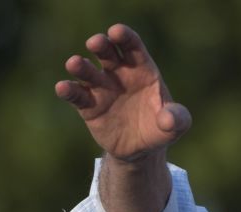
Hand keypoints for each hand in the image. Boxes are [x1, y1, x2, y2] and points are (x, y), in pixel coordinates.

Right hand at [54, 24, 191, 161]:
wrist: (142, 149)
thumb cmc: (160, 128)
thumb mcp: (176, 125)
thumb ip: (178, 119)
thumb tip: (168, 120)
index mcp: (141, 69)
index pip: (132, 46)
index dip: (125, 37)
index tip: (117, 32)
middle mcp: (118, 73)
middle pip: (107, 52)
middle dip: (101, 45)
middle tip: (96, 42)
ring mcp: (102, 88)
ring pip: (88, 72)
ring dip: (80, 66)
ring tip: (74, 63)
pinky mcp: (88, 106)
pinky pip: (76, 95)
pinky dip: (68, 90)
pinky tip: (62, 87)